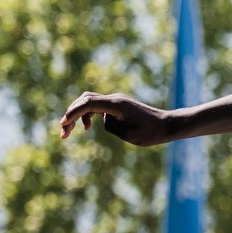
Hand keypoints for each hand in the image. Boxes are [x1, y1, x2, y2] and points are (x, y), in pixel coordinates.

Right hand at [60, 92, 176, 145]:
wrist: (168, 125)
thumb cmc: (151, 133)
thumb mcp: (127, 134)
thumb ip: (110, 124)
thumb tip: (102, 119)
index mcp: (117, 104)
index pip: (88, 103)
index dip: (73, 113)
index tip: (63, 125)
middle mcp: (115, 98)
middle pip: (85, 100)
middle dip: (71, 114)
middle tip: (63, 133)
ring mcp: (116, 100)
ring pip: (90, 102)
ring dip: (78, 115)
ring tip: (71, 132)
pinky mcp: (119, 105)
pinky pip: (98, 105)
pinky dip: (89, 114)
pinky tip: (87, 127)